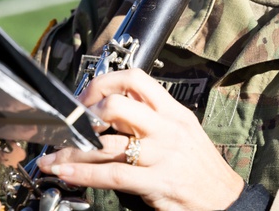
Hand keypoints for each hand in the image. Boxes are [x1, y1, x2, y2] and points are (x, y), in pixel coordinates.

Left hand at [35, 69, 244, 210]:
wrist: (225, 200)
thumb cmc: (199, 167)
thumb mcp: (183, 132)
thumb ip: (153, 119)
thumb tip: (113, 110)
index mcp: (174, 112)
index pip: (136, 79)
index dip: (104, 83)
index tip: (86, 97)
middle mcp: (168, 128)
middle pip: (118, 104)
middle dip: (85, 114)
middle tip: (71, 126)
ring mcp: (162, 155)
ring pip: (107, 144)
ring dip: (73, 150)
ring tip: (53, 156)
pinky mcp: (157, 183)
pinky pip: (112, 175)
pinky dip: (83, 173)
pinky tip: (65, 172)